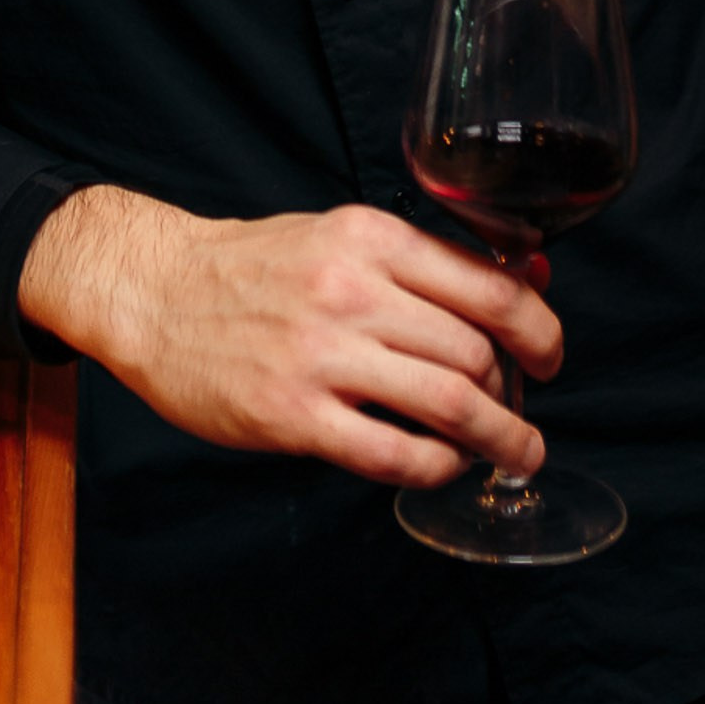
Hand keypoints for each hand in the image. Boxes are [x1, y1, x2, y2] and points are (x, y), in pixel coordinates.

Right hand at [17, 185, 561, 486]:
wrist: (153, 292)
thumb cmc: (252, 268)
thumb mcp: (340, 236)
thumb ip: (428, 260)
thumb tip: (531, 274)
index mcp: (369, 237)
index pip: (489, 285)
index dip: (540, 329)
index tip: (551, 356)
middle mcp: (350, 290)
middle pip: (475, 351)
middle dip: (514, 393)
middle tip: (518, 413)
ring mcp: (320, 355)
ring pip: (448, 404)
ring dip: (498, 438)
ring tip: (513, 452)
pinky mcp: (292, 415)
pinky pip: (392, 454)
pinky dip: (435, 468)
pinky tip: (442, 466)